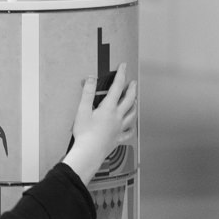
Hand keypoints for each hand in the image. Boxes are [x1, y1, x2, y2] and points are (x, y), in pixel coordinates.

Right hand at [61, 63, 136, 182]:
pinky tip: (131, 127)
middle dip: (132, 89)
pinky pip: (128, 132)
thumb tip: (91, 78)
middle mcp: (117, 117)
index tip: (123, 66)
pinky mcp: (117, 139)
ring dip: (135, 105)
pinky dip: (131, 128)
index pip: (117, 87)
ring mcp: (119, 128)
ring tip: (135, 101)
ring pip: (132, 115)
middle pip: (129, 100)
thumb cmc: (84, 133)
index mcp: (109, 108)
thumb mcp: (82, 110)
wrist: (89, 153)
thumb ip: (87, 92)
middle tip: (133, 82)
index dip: (121, 75)